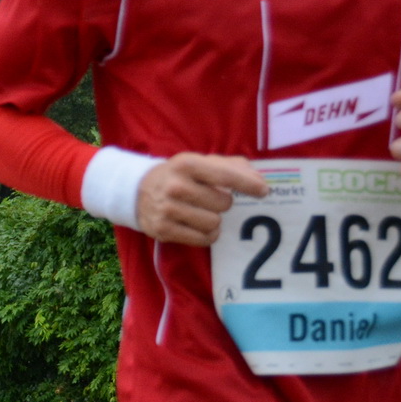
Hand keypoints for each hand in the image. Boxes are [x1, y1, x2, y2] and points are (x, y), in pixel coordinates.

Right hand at [135, 153, 269, 245]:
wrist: (136, 191)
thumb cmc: (178, 175)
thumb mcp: (200, 162)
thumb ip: (232, 167)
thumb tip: (259, 180)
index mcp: (187, 164)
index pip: (226, 176)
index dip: (248, 184)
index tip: (264, 191)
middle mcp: (176, 186)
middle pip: (224, 203)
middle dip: (223, 203)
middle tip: (209, 200)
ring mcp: (168, 209)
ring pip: (214, 223)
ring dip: (215, 221)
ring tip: (202, 213)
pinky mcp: (163, 230)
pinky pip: (203, 239)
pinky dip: (207, 235)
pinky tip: (198, 226)